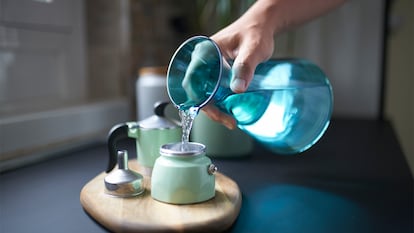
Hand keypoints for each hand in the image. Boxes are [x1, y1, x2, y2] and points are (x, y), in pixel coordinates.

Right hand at [202, 2, 275, 128]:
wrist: (262, 26)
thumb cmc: (256, 32)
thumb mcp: (252, 49)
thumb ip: (245, 66)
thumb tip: (237, 89)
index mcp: (204, 52)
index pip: (192, 80)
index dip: (199, 99)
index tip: (214, 112)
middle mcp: (203, 60)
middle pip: (197, 90)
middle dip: (210, 109)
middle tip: (228, 121)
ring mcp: (209, 68)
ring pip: (205, 93)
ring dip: (215, 109)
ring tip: (231, 120)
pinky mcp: (217, 73)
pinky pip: (213, 90)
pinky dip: (220, 103)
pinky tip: (230, 110)